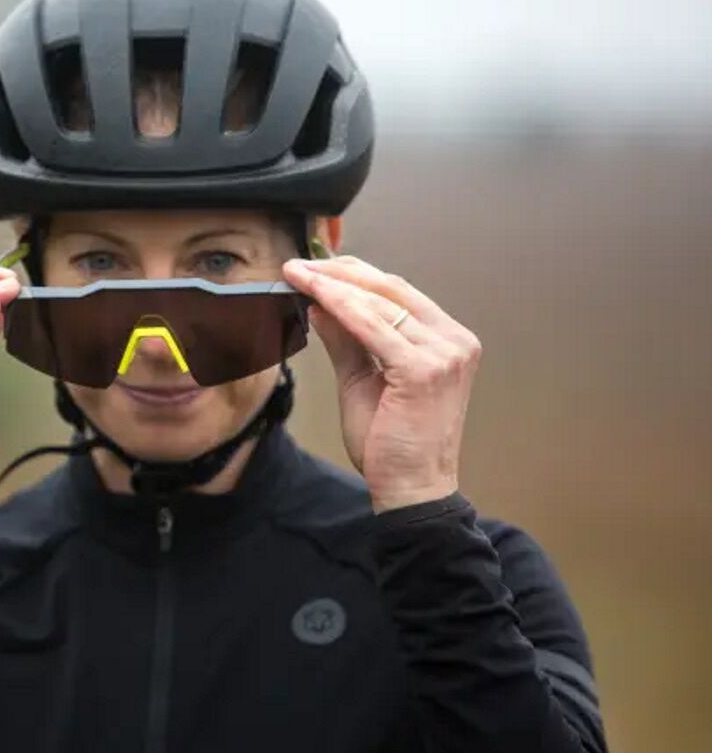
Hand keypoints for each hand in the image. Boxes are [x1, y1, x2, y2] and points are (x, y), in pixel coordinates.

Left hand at [282, 255, 481, 513]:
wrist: (410, 488)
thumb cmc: (391, 443)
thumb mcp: (361, 380)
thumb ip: (345, 341)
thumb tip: (319, 304)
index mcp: (446, 339)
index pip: (397, 293)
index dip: (353, 274)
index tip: (314, 266)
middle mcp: (453, 340)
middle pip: (391, 289)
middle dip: (340, 272)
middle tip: (300, 264)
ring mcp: (445, 353)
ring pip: (380, 303)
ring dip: (334, 285)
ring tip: (299, 275)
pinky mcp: (425, 369)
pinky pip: (374, 327)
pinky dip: (341, 307)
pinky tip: (315, 297)